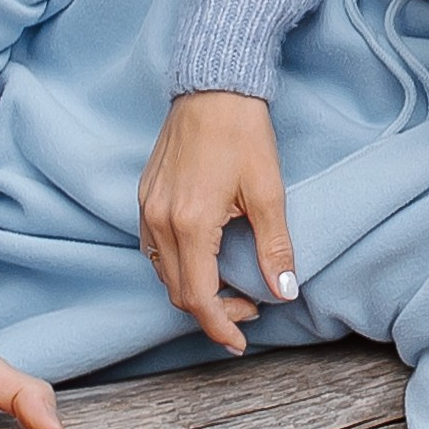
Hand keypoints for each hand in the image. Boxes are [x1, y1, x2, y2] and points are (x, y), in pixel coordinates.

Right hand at [138, 91, 298, 352]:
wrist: (213, 87)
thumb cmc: (243, 133)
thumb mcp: (268, 192)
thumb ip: (274, 247)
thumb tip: (284, 292)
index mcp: (190, 224)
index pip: (199, 297)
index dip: (220, 326)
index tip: (241, 340)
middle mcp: (160, 221)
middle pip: (178, 291)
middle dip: (211, 311)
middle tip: (248, 309)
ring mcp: (147, 208)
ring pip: (162, 272)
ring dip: (192, 290)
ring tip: (229, 289)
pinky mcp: (144, 196)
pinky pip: (153, 248)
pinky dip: (177, 266)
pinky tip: (203, 260)